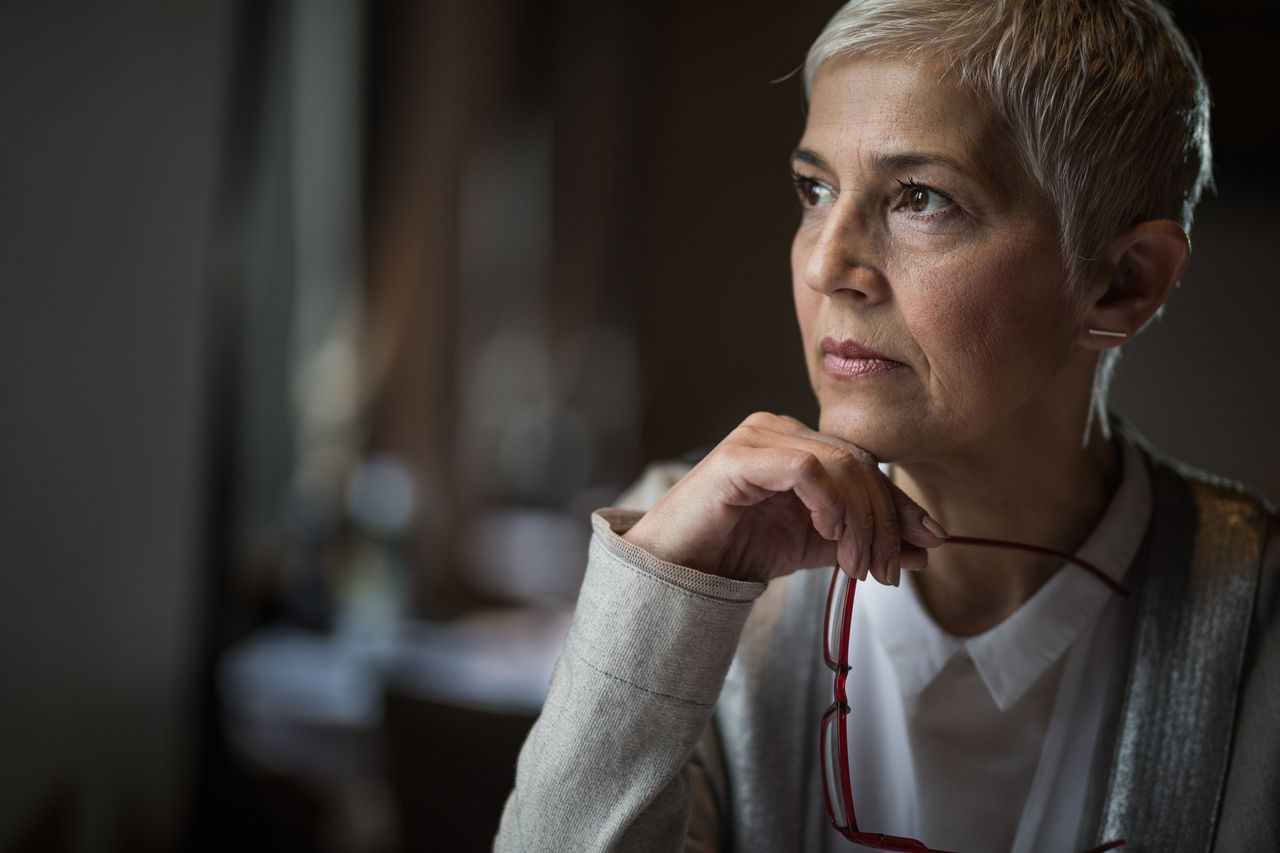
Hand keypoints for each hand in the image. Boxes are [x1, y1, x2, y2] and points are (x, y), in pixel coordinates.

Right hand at [621, 412, 947, 584]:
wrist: (678, 571)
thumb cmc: (737, 551)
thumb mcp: (816, 548)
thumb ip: (864, 543)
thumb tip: (925, 550)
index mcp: (796, 442)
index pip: (864, 464)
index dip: (898, 504)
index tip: (926, 544)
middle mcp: (778, 428)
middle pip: (858, 462)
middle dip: (884, 519)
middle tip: (887, 570)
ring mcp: (757, 436)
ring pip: (838, 464)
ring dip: (859, 520)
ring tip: (857, 565)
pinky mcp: (740, 455)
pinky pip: (805, 469)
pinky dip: (827, 504)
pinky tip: (826, 535)